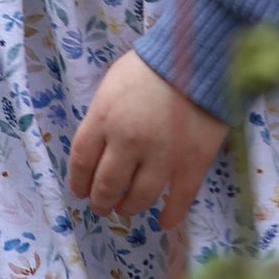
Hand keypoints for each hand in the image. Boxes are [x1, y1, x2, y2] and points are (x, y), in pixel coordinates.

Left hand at [67, 49, 227, 231]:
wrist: (199, 55)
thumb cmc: (152, 64)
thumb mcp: (113, 83)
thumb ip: (103, 116)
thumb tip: (99, 147)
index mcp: (103, 118)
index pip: (81, 161)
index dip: (79, 182)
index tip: (80, 191)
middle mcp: (128, 142)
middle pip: (107, 185)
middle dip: (101, 201)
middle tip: (102, 206)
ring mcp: (161, 156)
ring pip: (139, 198)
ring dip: (129, 208)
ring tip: (126, 208)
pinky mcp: (192, 163)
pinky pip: (179, 200)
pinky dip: (170, 216)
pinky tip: (164, 222)